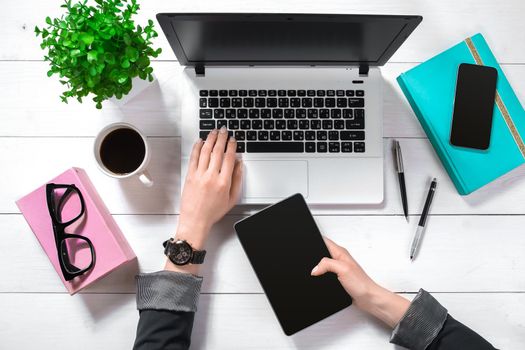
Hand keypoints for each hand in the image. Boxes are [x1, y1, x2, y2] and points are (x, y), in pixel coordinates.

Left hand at [165, 127, 242, 272]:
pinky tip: (200, 142)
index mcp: (224, 182)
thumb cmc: (213, 212)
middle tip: (224, 130)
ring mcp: (199, 175)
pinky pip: (193, 158)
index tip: (233, 140)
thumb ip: (237, 180)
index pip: (229, 158)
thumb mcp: (232, 199)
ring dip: (210, 139)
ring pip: (205, 151)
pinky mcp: (190, 176)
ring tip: (213, 132)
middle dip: (221, 138)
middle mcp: (211, 177)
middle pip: (217, 151)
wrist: (195, 220)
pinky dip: (197, 148)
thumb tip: (239, 165)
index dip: (232, 146)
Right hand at [311, 237, 409, 327]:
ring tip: (316, 273)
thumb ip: (326, 264)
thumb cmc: (361, 284)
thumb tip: (314, 268)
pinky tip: (322, 281)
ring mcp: (339, 269)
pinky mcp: (338, 278)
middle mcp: (340, 259)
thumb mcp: (342, 269)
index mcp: (340, 252)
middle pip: (322, 252)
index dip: (316, 240)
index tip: (309, 246)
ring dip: (318, 268)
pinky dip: (322, 277)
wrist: (368, 299)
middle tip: (311, 262)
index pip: (325, 241)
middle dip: (314, 256)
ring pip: (323, 264)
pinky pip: (326, 274)